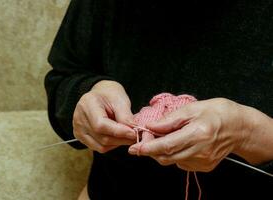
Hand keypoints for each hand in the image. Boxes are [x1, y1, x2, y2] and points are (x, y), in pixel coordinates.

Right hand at [73, 80, 135, 152]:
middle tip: (135, 136)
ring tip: (127, 136)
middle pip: (102, 137)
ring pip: (101, 146)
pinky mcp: (81, 136)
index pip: (101, 125)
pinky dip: (111, 145)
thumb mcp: (120, 100)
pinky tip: (118, 137)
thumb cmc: (110, 95)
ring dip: (117, 143)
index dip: (119, 132)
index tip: (134, 133)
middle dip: (121, 139)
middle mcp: (79, 118)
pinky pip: (98, 147)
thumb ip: (125, 116)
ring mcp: (78, 129)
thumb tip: (133, 132)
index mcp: (87, 104)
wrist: (99, 95)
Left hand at [129, 98, 246, 171]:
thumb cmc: (216, 112)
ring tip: (161, 138)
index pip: (167, 145)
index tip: (134, 148)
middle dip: (151, 151)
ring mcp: (203, 161)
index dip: (148, 148)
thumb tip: (151, 126)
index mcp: (197, 134)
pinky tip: (177, 143)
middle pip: (167, 157)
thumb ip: (170, 119)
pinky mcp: (205, 166)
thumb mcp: (192, 108)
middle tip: (143, 140)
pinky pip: (182, 163)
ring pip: (173, 161)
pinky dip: (174, 154)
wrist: (239, 127)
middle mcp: (200, 151)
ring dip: (162, 152)